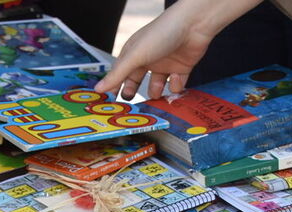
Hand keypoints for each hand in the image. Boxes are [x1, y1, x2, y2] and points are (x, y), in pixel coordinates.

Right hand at [95, 0, 262, 99]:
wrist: (193, 25)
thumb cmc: (161, 33)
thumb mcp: (135, 56)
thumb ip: (118, 74)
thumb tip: (99, 89)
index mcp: (133, 54)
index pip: (120, 75)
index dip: (115, 88)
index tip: (112, 104)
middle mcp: (147, 60)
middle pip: (136, 84)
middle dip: (135, 94)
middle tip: (133, 105)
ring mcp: (164, 65)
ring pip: (156, 88)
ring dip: (157, 92)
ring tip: (157, 91)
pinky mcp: (181, 69)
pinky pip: (175, 86)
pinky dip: (175, 85)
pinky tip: (176, 76)